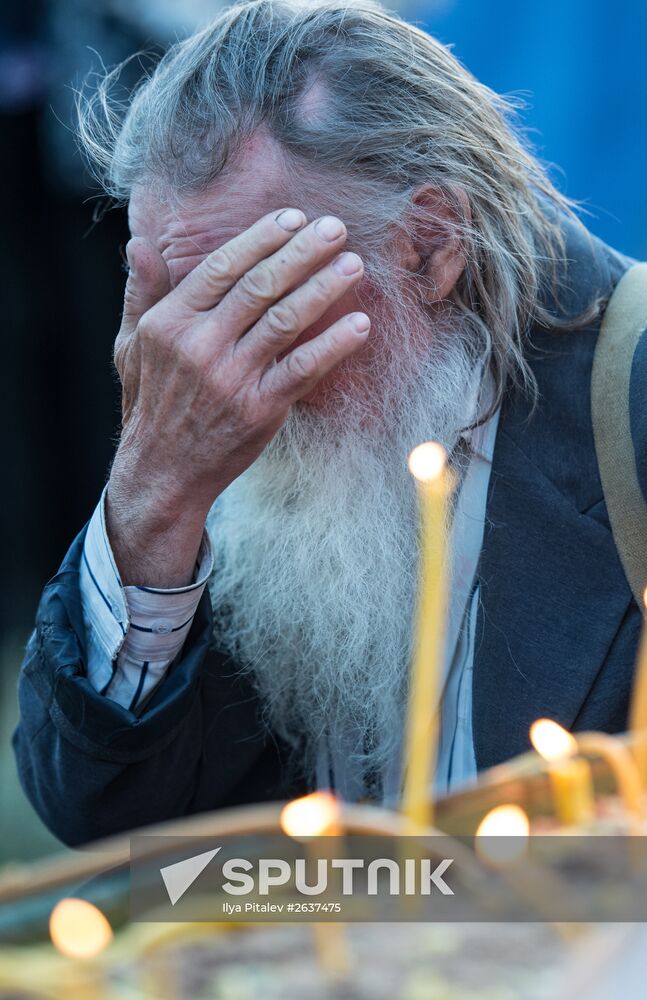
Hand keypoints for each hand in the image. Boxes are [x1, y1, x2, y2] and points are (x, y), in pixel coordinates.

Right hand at [106, 208, 369, 585]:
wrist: (164, 472)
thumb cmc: (151, 403)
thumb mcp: (131, 345)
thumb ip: (141, 294)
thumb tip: (138, 244)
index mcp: (171, 323)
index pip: (222, 267)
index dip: (262, 238)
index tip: (293, 217)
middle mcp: (201, 345)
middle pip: (261, 286)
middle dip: (302, 252)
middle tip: (336, 228)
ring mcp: (232, 378)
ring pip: (287, 320)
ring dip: (324, 288)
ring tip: (353, 264)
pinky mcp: (260, 409)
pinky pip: (304, 369)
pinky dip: (334, 345)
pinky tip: (360, 324)